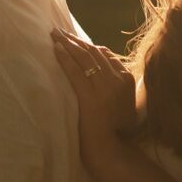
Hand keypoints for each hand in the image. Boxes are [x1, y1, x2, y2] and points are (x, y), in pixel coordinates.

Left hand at [50, 27, 137, 181]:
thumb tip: (101, 71)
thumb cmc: (116, 132)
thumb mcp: (123, 103)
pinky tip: (56, 48)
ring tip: (55, 34)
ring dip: (68, 43)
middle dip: (75, 40)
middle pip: (93, 52)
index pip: (105, 54)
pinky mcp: (90, 97)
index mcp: (127, 79)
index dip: (87, 45)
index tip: (74, 40)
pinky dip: (64, 57)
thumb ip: (116, 86)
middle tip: (59, 30)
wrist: (112, 151)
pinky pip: (75, 71)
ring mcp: (104, 87)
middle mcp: (117, 79)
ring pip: (84, 58)